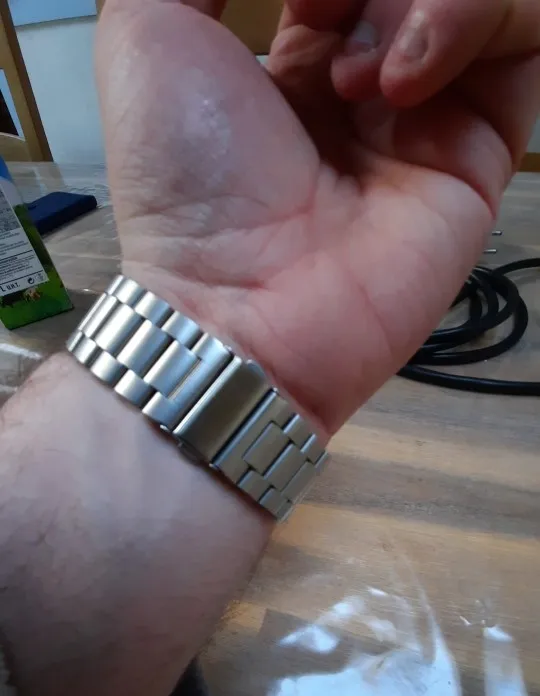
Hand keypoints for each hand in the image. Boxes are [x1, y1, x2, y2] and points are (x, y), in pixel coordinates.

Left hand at [98, 0, 539, 435]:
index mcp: (301, 49)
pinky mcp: (482, 143)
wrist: (238, 307)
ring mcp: (432, 105)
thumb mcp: (147, 31)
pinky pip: (525, 32)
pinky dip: (468, 21)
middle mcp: (372, 71)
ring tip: (347, 74)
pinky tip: (394, 84)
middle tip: (312, 9)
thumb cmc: (184, 187)